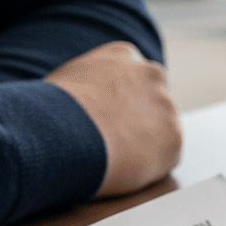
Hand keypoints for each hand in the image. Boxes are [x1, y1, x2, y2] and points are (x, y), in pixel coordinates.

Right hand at [45, 42, 181, 198]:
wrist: (63, 133)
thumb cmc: (51, 111)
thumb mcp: (65, 82)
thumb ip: (88, 85)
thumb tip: (81, 103)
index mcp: (123, 55)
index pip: (133, 77)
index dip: (122, 102)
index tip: (109, 119)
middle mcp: (151, 73)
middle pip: (153, 101)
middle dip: (139, 120)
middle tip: (115, 143)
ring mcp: (166, 105)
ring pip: (161, 132)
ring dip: (144, 146)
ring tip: (112, 160)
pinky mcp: (173, 138)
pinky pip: (165, 160)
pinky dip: (148, 170)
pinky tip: (122, 171)